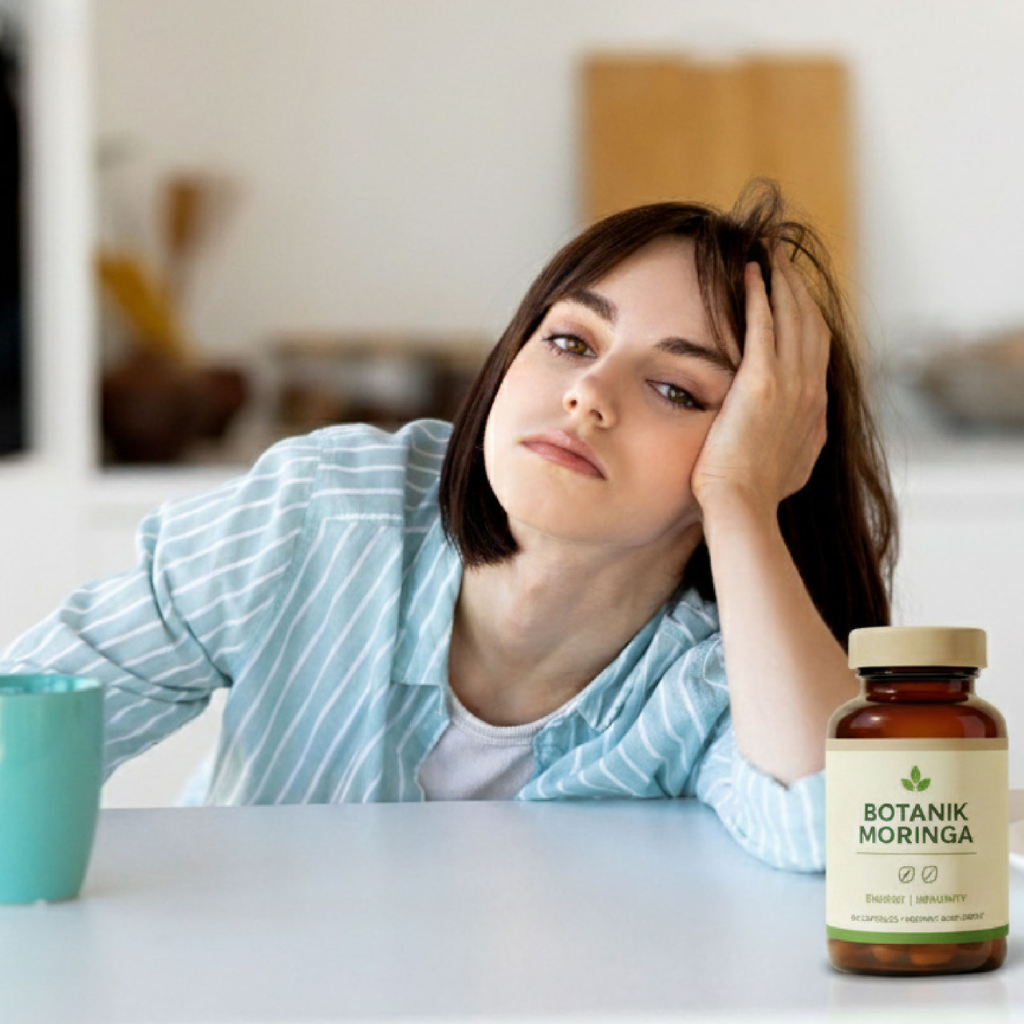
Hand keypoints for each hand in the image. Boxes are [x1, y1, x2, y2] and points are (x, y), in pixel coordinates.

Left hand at [691, 248, 829, 518]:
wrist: (742, 509)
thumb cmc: (752, 497)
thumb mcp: (788, 467)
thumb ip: (796, 441)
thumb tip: (800, 431)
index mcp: (815, 409)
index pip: (816, 348)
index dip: (806, 315)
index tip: (793, 294)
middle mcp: (811, 391)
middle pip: (810, 323)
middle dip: (797, 287)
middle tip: (781, 258)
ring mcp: (790, 386)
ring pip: (792, 317)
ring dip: (781, 281)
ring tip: (766, 254)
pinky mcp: (762, 384)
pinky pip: (763, 326)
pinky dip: (759, 295)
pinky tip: (750, 272)